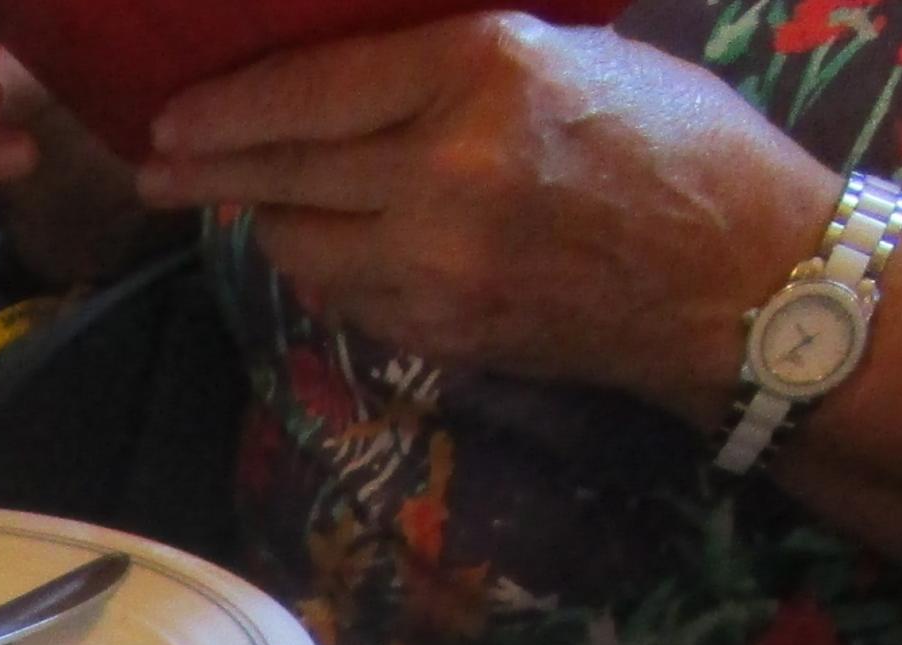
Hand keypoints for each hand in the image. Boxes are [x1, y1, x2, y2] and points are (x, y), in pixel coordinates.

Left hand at [138, 14, 833, 422]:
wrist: (745, 277)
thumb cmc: (675, 144)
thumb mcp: (569, 55)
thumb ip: (455, 61)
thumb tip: (352, 70)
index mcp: (481, 71)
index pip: (309, 87)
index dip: (228, 104)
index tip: (174, 113)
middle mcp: (444, 167)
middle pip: (282, 170)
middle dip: (207, 168)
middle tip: (157, 164)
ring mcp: (436, 262)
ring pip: (299, 242)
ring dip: (267, 219)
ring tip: (239, 199)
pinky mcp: (439, 331)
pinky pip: (343, 295)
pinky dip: (325, 267)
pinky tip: (320, 245)